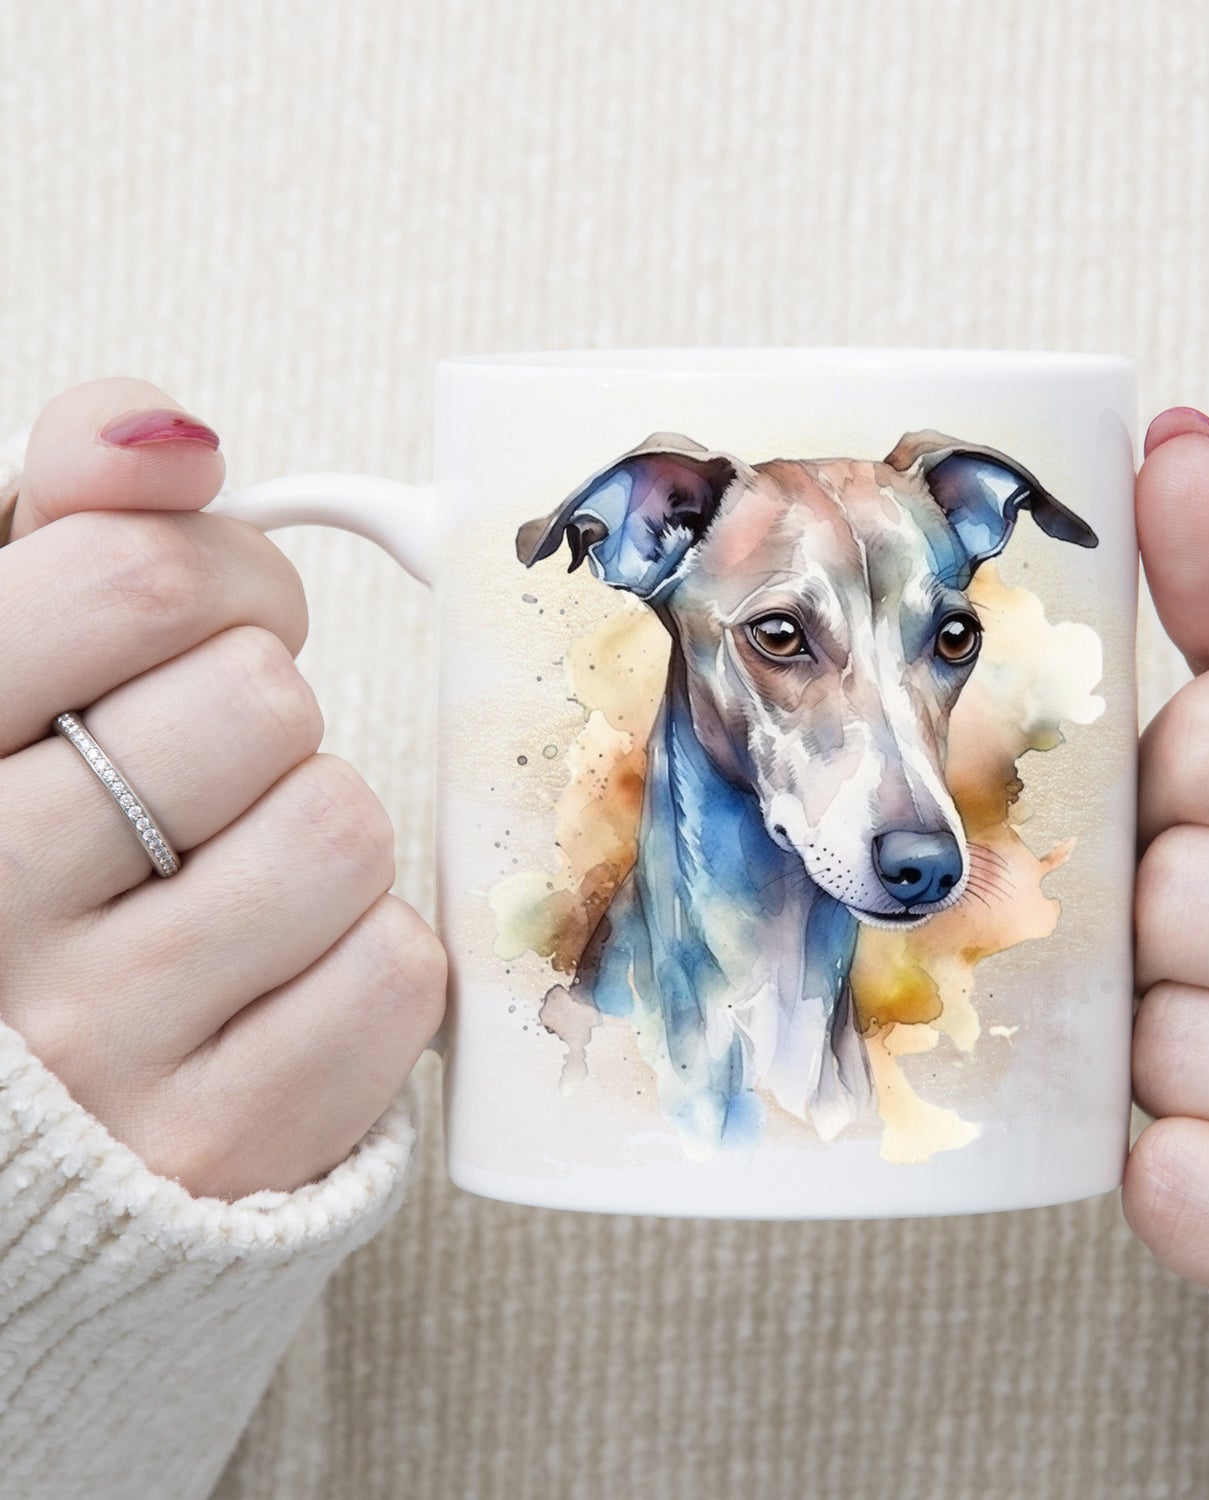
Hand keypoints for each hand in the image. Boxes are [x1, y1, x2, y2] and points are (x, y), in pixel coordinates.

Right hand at [0, 378, 444, 1198]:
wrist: (32, 1113)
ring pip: (341, 828)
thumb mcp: (6, 665)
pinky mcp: (221, 1144)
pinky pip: (395, 971)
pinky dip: (365, 957)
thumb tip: (172, 433)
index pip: (135, 581)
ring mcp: (98, 1046)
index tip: (206, 621)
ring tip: (232, 878)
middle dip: (263, 712)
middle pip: (260, 701)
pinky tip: (275, 977)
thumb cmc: (31, 847)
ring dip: (317, 833)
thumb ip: (70, 523)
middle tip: (212, 769)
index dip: (219, 578)